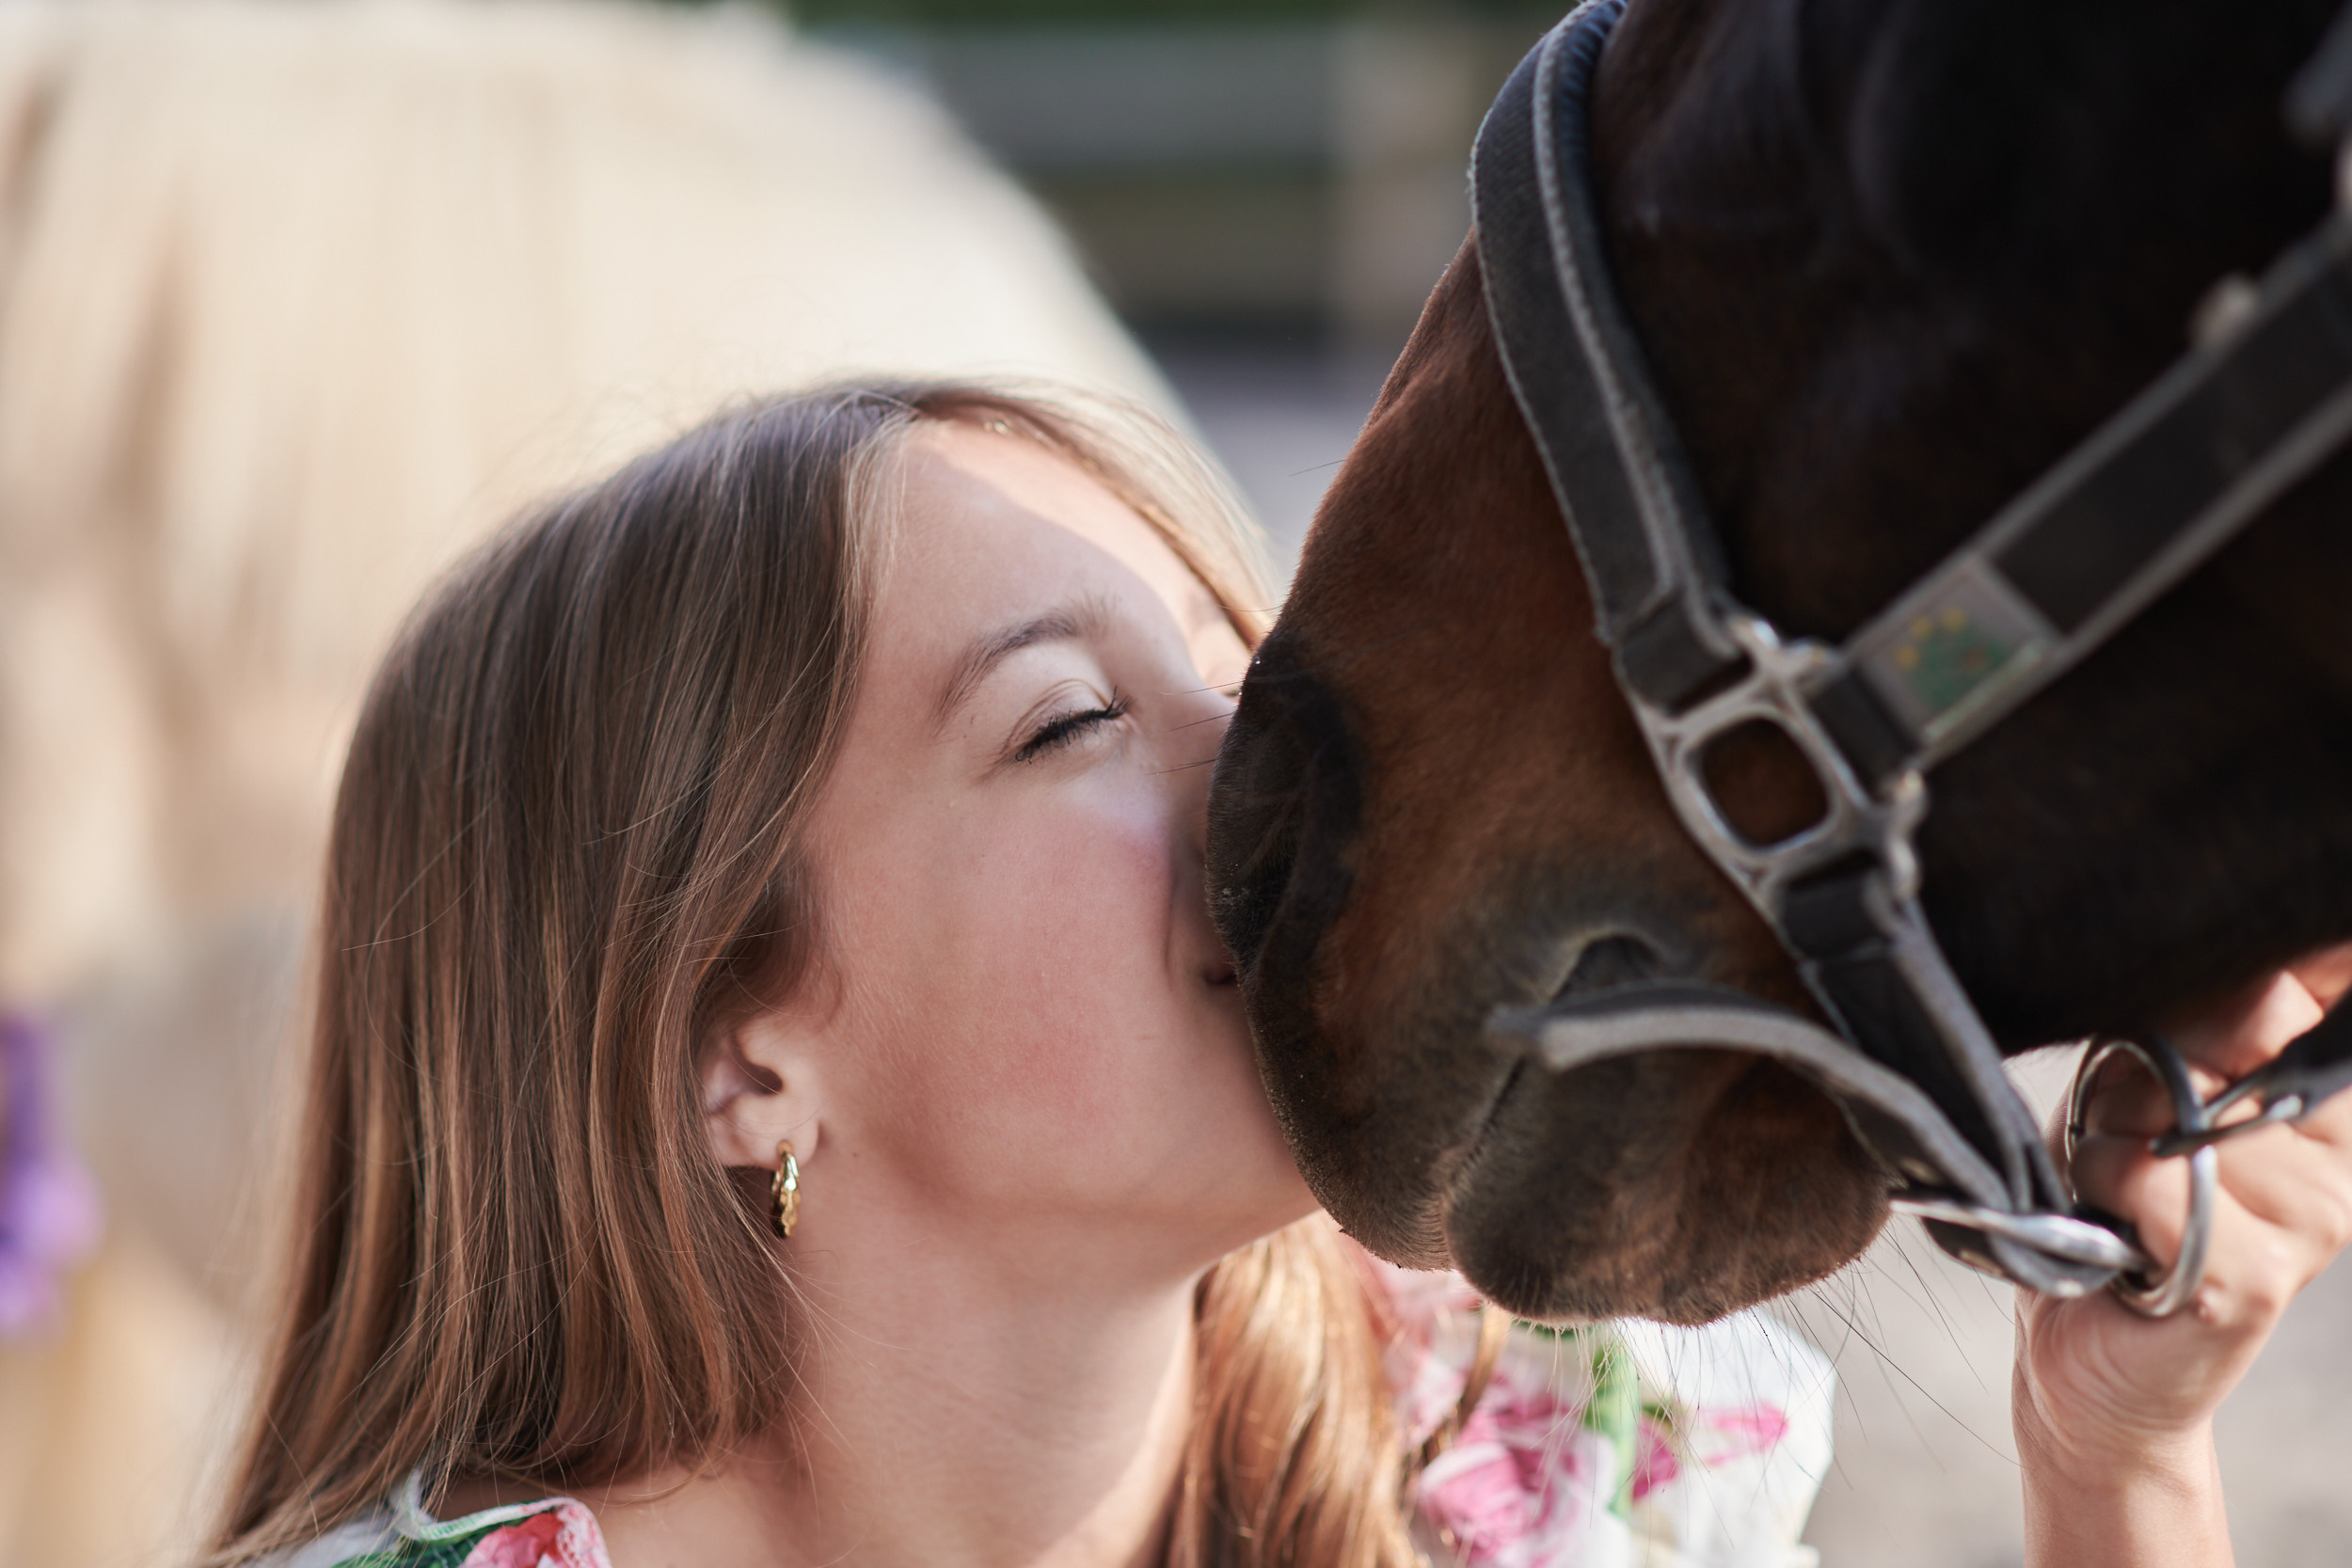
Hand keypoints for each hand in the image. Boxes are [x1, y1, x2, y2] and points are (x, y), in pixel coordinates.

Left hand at [2013, 947, 2351, 1567]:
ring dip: (2109, 1134)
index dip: (2265, 965)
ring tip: (2113, 1184)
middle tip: (2122, 1120)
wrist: (2086, 1354)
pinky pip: (2158, 1184)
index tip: (2207, 1007)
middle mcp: (2336, 1152)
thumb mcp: (2135, 1084)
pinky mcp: (2257, 1277)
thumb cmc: (2109, 1205)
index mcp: (2317, 1097)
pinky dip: (2106, 1191)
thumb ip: (2188, 1015)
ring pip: (2179, 1106)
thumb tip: (2210, 933)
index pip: (2323, 979)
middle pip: (2237, 1020)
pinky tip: (2112, 1230)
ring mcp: (2312, 1216)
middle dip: (2145, 1056)